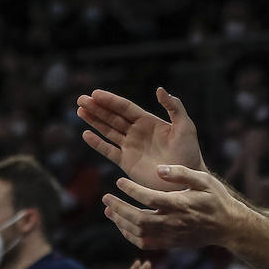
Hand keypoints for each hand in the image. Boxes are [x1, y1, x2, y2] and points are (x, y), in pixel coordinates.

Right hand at [77, 87, 203, 191]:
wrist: (185, 180)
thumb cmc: (189, 152)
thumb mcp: (185, 126)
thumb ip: (174, 107)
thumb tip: (159, 89)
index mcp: (148, 121)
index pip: (125, 108)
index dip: (110, 100)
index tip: (95, 93)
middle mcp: (137, 132)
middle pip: (112, 117)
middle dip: (97, 108)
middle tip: (81, 99)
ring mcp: (130, 147)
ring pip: (107, 131)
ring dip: (94, 121)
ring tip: (80, 110)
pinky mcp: (126, 162)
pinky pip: (108, 151)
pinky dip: (97, 143)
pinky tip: (86, 134)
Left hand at [103, 165, 241, 251]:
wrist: (228, 227)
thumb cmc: (216, 199)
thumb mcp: (203, 180)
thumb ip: (181, 173)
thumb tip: (159, 169)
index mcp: (180, 204)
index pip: (149, 198)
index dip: (131, 190)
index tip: (118, 181)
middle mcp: (173, 222)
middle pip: (139, 219)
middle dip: (119, 209)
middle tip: (106, 198)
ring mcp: (171, 235)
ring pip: (139, 233)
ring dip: (121, 222)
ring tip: (109, 210)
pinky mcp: (170, 243)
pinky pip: (145, 244)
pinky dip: (130, 236)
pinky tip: (122, 225)